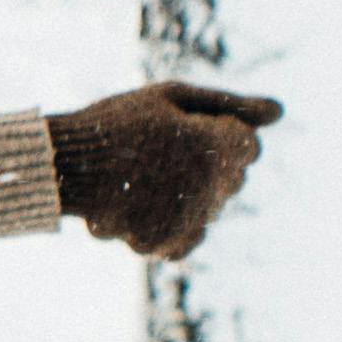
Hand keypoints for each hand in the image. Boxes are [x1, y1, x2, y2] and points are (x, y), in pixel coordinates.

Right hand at [48, 82, 279, 259]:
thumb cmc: (117, 121)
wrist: (61, 163)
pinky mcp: (162, 244)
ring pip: (211, 210)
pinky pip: (189, 239)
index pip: (248, 145)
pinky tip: (147, 204)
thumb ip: (231, 105)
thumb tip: (281, 112)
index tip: (179, 127)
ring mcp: (185, 221)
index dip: (216, 131)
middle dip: (207, 164)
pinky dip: (175, 226)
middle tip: (159, 151)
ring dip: (189, 195)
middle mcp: (208, 188)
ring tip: (146, 177)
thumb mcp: (171, 97)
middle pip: (232, 178)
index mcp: (215, 146)